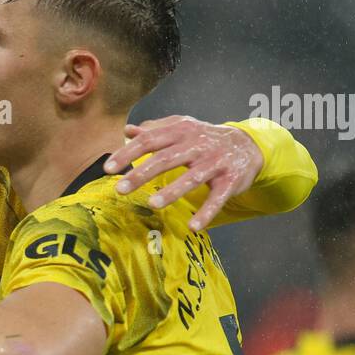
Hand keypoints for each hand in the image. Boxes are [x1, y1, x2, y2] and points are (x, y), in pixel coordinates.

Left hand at [104, 116, 264, 230]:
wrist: (247, 144)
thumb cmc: (205, 139)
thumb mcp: (182, 129)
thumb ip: (155, 130)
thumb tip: (128, 131)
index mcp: (181, 132)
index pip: (150, 141)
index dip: (128, 153)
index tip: (108, 168)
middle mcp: (197, 145)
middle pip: (166, 159)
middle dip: (141, 173)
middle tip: (120, 189)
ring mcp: (215, 163)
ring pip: (191, 178)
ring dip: (172, 192)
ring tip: (153, 204)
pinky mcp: (230, 180)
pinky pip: (218, 198)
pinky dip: (207, 212)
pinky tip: (194, 226)